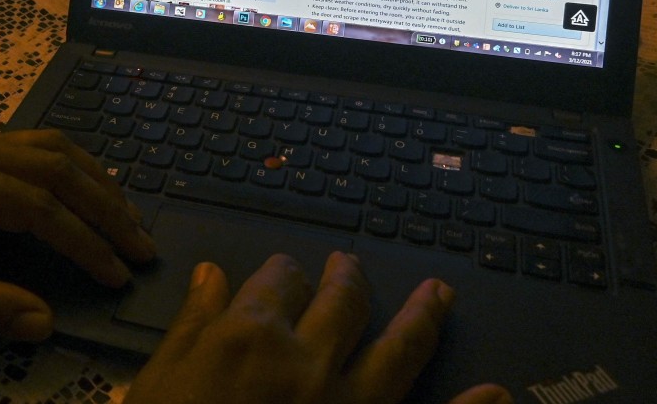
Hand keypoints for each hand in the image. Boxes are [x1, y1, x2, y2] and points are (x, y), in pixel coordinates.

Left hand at [0, 129, 154, 340]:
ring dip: (100, 181)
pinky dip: (81, 169)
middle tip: (143, 247)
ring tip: (132, 219)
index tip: (117, 273)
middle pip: (56, 166)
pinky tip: (100, 193)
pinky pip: (44, 146)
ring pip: (56, 146)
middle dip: (106, 209)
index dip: (82, 241)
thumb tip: (45, 322)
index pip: (36, 204)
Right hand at [125, 252, 510, 403]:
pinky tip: (496, 394)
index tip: (285, 270)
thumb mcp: (160, 381)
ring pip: (399, 349)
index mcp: (251, 336)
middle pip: (341, 301)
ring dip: (424, 317)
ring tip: (441, 292)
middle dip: (348, 277)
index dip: (282, 271)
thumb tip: (211, 275)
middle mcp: (309, 363)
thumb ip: (192, 324)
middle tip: (351, 264)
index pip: (277, 279)